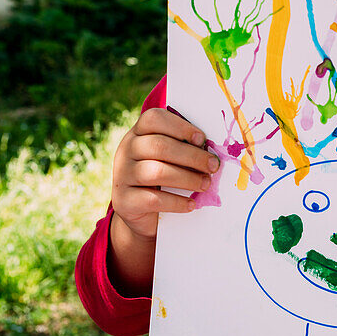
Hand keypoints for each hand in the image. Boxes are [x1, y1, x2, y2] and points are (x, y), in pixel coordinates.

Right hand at [108, 108, 218, 296]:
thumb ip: (183, 150)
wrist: (142, 216)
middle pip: (159, 145)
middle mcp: (126, 151)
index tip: (202, 139)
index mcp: (138, 134)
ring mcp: (123, 176)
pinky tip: (191, 204)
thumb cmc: (163, 182)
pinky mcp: (124, 201)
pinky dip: (176, 202)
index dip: (180, 126)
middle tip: (213, 166)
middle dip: (191, 156)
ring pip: (155, 172)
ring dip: (187, 178)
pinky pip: (153, 199)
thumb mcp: (170, 161)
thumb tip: (211, 151)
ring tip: (205, 184)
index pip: (154, 119)